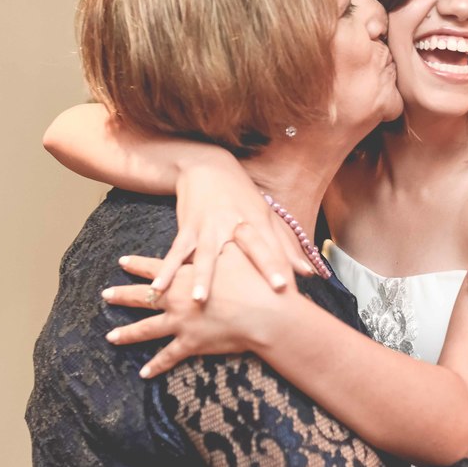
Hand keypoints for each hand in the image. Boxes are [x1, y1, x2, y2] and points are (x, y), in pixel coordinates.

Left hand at [103, 245, 291, 377]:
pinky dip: (157, 366)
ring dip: (127, 333)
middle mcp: (176, 300)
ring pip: (147, 329)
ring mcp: (180, 323)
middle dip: (122, 295)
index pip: (155, 267)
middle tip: (105, 295)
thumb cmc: (253, 281)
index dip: (138, 264)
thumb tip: (226, 232)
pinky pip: (169, 357)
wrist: (264, 314)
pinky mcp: (191, 344)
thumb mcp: (240, 252)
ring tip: (110, 337)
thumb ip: (227, 244)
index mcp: (185, 276)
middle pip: (142, 297)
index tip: (122, 262)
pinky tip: (144, 373)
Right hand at [153, 156, 316, 300]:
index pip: (275, 248)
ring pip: (206, 255)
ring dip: (202, 277)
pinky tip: (158, 287)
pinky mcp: (188, 227)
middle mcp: (237, 225)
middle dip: (263, 267)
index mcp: (259, 223)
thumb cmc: (242, 196)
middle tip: (272, 289)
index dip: (283, 266)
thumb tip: (308, 273)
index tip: (292, 287)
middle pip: (252, 248)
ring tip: (199, 300)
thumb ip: (285, 247)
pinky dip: (167, 269)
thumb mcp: (266, 216)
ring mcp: (210, 227)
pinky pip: (176, 251)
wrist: (209, 166)